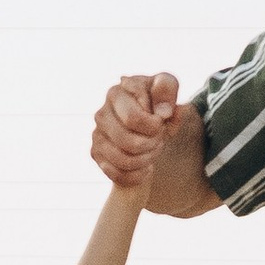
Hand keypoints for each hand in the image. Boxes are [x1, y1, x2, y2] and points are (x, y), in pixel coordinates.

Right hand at [91, 72, 180, 188]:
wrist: (147, 122)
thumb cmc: (157, 102)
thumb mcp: (167, 89)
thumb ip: (167, 90)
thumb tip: (163, 112)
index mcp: (116, 93)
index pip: (134, 119)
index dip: (154, 126)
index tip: (162, 121)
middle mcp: (101, 113)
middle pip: (129, 142)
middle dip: (152, 144)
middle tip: (160, 139)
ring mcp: (96, 135)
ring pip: (123, 160)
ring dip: (146, 159)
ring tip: (153, 151)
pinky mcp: (96, 154)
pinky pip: (118, 174)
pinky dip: (138, 175)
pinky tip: (146, 167)